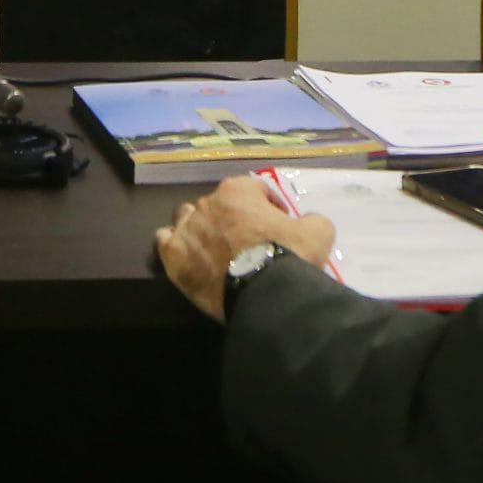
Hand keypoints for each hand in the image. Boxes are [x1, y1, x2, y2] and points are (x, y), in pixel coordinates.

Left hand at [155, 174, 335, 323]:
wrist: (265, 293)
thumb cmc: (290, 256)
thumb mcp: (318, 231)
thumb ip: (311, 220)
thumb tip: (308, 223)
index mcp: (238, 191)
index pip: (252, 190)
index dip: (266, 206)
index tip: (276, 223)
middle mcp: (207, 203)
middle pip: (218, 205)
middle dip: (231, 219)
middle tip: (247, 242)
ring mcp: (187, 229)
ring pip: (186, 219)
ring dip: (199, 228)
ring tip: (214, 248)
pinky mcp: (173, 256)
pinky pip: (164, 240)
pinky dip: (175, 245)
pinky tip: (187, 256)